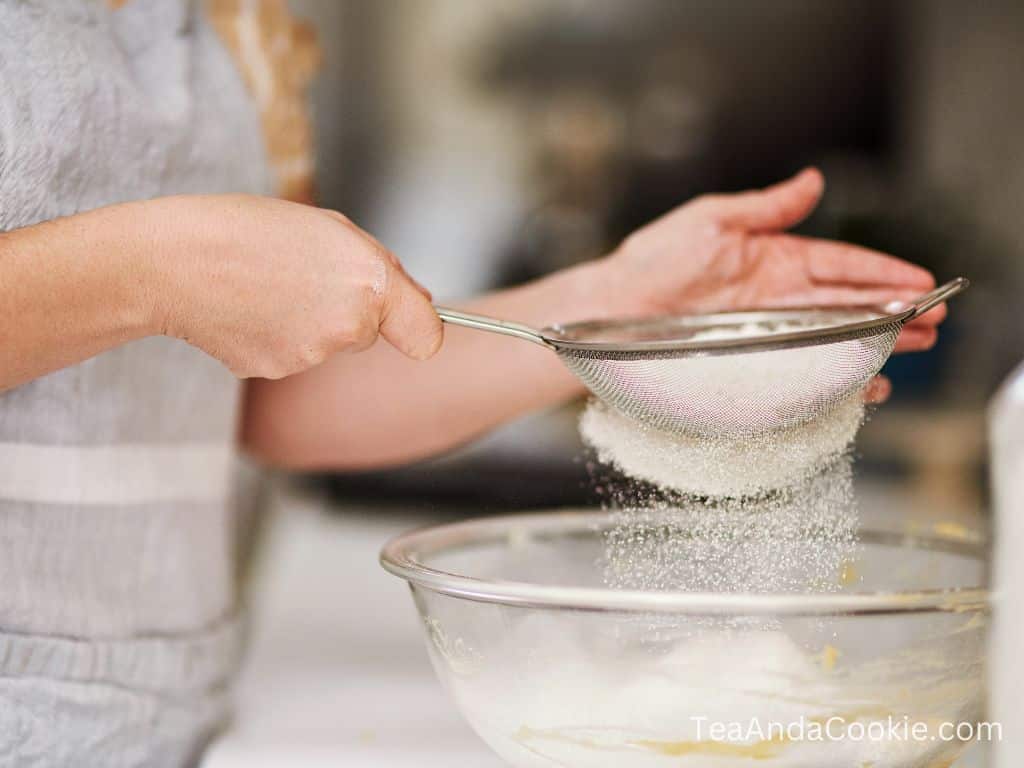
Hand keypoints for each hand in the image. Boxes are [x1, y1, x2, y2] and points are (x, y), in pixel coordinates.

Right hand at [139, 195, 441, 378]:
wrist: (172, 261)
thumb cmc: (247, 230)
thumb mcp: (330, 228)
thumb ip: (380, 268)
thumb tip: (415, 303)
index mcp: (370, 284)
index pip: (427, 335)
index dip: (419, 327)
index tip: (410, 323)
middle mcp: (349, 327)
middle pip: (367, 332)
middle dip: (347, 308)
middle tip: (302, 272)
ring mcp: (311, 356)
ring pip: (327, 344)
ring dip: (309, 321)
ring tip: (266, 284)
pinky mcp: (276, 372)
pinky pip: (290, 354)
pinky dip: (276, 336)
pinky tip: (248, 309)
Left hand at [603, 168, 942, 352]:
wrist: (613, 308)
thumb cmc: (653, 260)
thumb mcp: (710, 220)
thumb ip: (765, 207)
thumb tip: (812, 181)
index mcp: (773, 257)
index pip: (839, 263)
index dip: (881, 272)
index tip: (919, 281)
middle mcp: (776, 296)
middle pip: (847, 304)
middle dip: (892, 310)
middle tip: (934, 320)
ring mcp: (765, 331)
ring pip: (833, 337)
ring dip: (875, 343)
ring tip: (913, 348)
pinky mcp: (750, 361)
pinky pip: (801, 370)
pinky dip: (834, 378)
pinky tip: (863, 383)